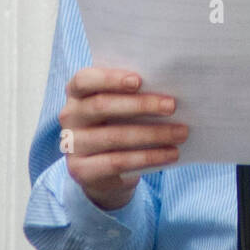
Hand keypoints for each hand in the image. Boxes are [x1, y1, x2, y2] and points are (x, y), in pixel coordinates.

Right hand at [59, 67, 187, 211]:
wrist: (103, 170)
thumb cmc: (117, 122)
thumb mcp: (119, 105)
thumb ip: (132, 91)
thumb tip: (167, 84)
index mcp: (76, 92)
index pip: (85, 80)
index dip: (110, 79)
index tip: (139, 80)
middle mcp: (69, 116)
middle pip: (102, 106)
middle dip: (141, 105)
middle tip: (172, 106)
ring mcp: (72, 146)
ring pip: (114, 136)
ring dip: (152, 134)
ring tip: (181, 132)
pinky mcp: (81, 171)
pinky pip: (118, 162)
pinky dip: (149, 157)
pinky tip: (170, 154)